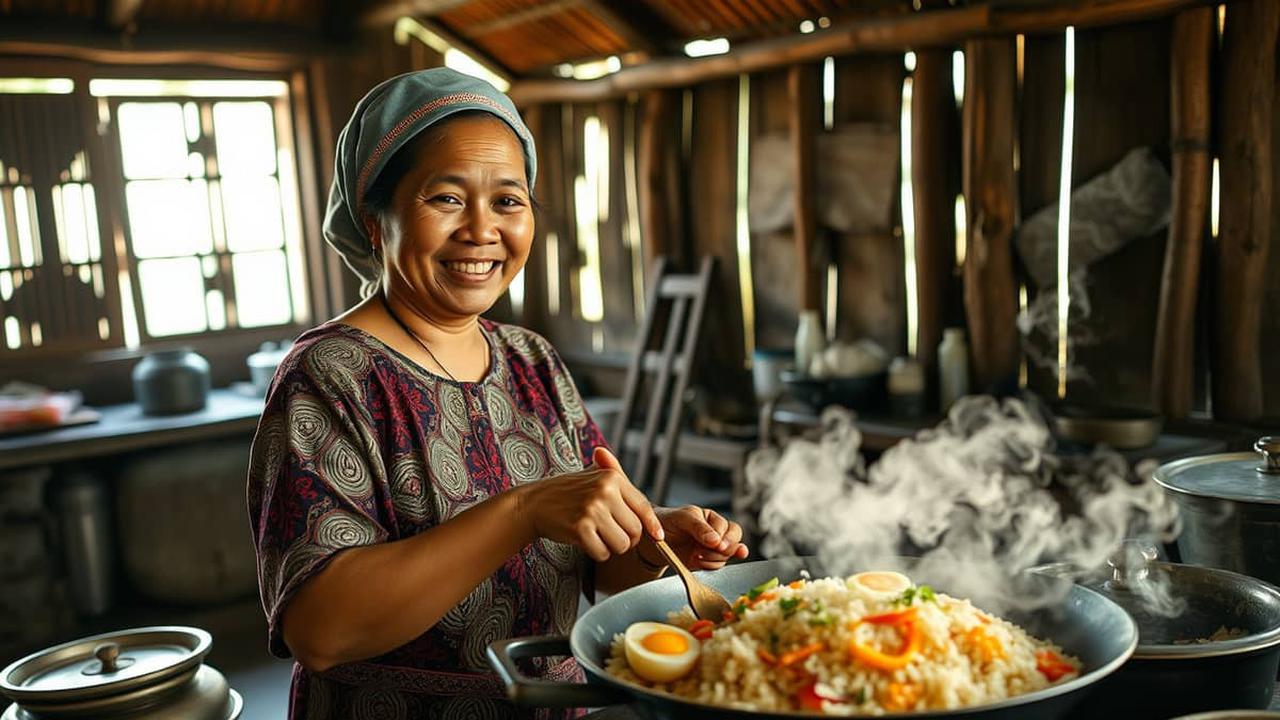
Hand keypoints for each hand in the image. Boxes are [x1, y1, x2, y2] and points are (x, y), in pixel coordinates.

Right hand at [516, 447, 663, 561]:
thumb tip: (657, 525)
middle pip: (635, 531)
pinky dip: (596, 553)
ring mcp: (592, 510)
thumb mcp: (595, 478)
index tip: (658, 537)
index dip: (652, 526)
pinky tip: (585, 541)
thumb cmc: (568, 493)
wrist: (534, 503)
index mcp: (613, 478)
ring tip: (597, 536)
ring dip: (611, 547)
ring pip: (622, 545)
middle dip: (626, 538)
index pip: (644, 507)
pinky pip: (603, 553)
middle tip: (610, 534)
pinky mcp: (580, 528)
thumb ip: (625, 494)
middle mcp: (605, 491)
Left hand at [646, 505, 748, 570]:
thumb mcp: (682, 519)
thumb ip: (699, 527)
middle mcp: (715, 532)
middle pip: (734, 542)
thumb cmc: (666, 522)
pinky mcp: (705, 560)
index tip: (715, 545)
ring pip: (727, 556)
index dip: (724, 538)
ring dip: (713, 559)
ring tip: (695, 556)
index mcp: (711, 518)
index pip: (729, 528)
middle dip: (723, 550)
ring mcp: (711, 548)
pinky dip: (710, 566)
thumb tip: (716, 540)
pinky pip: (717, 565)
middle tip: (705, 552)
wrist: (651, 540)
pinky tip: (701, 563)